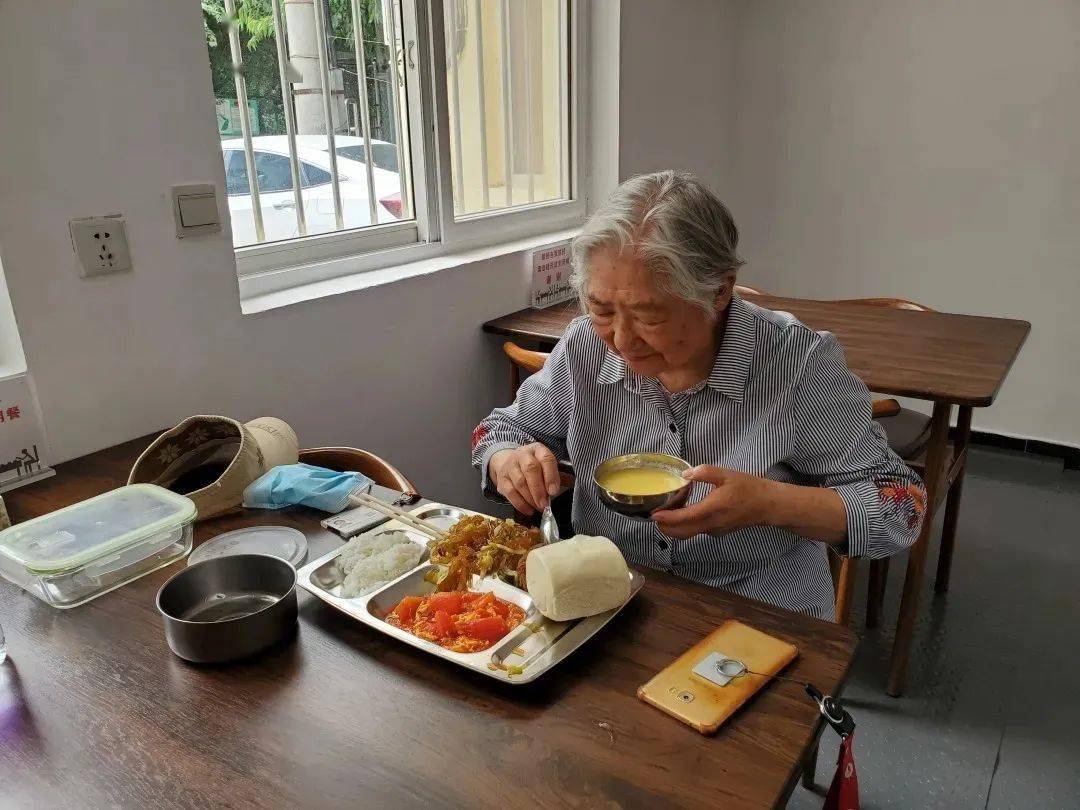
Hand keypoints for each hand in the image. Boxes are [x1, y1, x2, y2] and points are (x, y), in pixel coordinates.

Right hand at [488, 443, 559, 514]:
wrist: (510, 462)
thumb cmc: (534, 466)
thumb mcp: (546, 465)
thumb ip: (557, 475)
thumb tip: (573, 484)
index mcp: (538, 449)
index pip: (546, 458)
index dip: (551, 475)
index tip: (554, 491)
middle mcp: (523, 455)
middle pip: (530, 469)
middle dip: (539, 489)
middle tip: (544, 504)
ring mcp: (510, 466)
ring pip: (520, 482)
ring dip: (530, 498)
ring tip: (538, 507)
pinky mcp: (502, 479)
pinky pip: (510, 492)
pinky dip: (520, 504)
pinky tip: (529, 510)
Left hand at [652, 466, 778, 538]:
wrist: (768, 505)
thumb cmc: (748, 488)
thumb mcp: (726, 474)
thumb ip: (704, 472)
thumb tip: (685, 475)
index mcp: (711, 510)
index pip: (683, 519)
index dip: (665, 518)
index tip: (652, 514)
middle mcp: (711, 525)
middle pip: (681, 532)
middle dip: (665, 526)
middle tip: (657, 512)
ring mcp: (714, 531)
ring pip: (688, 533)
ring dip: (675, 525)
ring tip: (669, 509)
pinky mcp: (717, 532)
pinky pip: (696, 530)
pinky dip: (686, 524)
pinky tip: (686, 509)